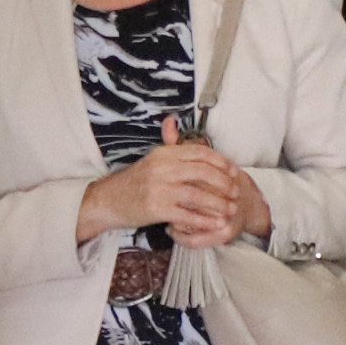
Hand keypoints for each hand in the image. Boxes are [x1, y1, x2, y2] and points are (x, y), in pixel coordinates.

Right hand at [82, 120, 263, 248]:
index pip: (199, 152)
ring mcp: (159, 189)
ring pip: (198, 194)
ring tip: (231, 209)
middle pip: (203, 172)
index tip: (234, 171)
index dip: (221, 162)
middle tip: (236, 192)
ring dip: (219, 203)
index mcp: (164, 154)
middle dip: (224, 183)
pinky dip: (205, 220)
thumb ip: (168, 144)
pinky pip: (188, 215)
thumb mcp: (151, 159)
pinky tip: (216, 223)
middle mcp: (162, 168)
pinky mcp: (157, 209)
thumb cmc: (133, 182)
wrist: (108, 201)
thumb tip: (173, 121)